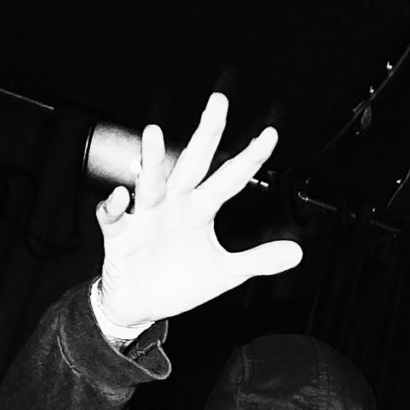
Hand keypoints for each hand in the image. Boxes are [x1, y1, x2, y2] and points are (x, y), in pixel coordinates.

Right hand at [94, 93, 303, 332]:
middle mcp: (175, 204)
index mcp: (200, 209)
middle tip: (219, 104)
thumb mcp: (225, 273)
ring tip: (154, 136)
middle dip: (206, 133)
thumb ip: (259, 260)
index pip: (230, 177)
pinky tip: (120, 196)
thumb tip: (296, 253)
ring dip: (152, 160)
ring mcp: (147, 216)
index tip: (270, 137)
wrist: (140, 304)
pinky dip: (113, 206)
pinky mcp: (120, 235)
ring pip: (151, 182)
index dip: (250, 158)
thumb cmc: (177, 281)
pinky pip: (113, 216)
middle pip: (193, 162)